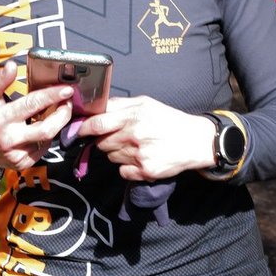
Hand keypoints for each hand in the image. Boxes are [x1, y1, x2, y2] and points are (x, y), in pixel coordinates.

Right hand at [0, 62, 73, 173]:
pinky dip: (48, 136)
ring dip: (58, 123)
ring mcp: (17, 154)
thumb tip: (12, 66)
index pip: (31, 105)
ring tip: (60, 111)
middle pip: (46, 128)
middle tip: (69, 101)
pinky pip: (43, 148)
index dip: (52, 96)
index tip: (67, 89)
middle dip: (63, 113)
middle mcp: (9, 138)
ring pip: (48, 139)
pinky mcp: (23, 163)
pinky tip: (45, 126)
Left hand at [77, 96, 215, 181]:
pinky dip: (128, 168)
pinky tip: (141, 158)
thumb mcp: (146, 104)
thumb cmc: (169, 120)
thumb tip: (96, 107)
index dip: (84, 128)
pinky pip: (123, 172)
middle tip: (120, 137)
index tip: (80, 130)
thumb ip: (120, 104)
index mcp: (133, 116)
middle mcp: (134, 136)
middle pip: (102, 143)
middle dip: (105, 141)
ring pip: (111, 157)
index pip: (98, 124)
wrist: (196, 141)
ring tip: (136, 146)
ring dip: (118, 153)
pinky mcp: (145, 171)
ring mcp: (139, 155)